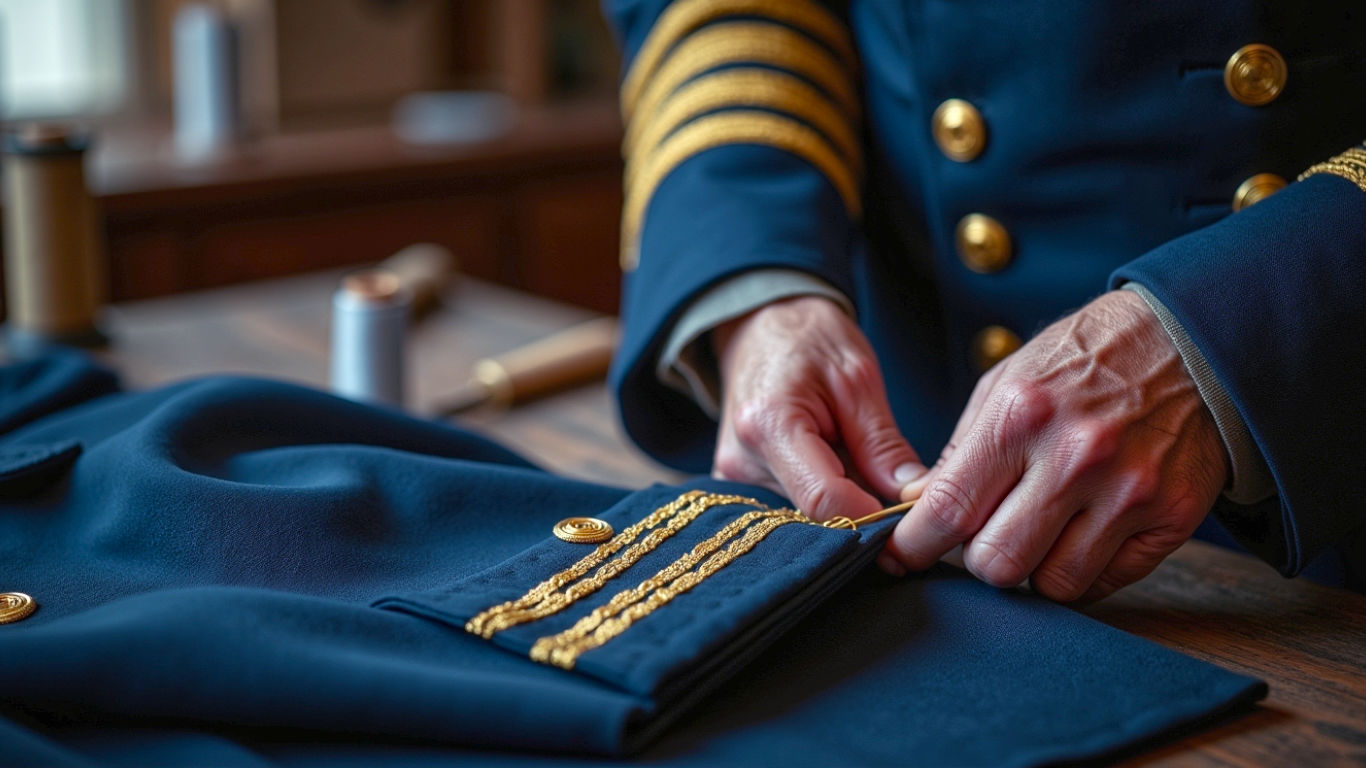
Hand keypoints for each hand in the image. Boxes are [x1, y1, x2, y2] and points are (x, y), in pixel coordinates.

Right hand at [711, 296, 926, 523]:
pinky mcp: (736, 482)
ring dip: (842, 499)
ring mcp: (734, 475)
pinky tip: (832, 463)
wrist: (759, 324)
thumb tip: (914, 497)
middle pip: (815, 514)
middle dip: (860, 507)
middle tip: (891, 482)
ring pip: (805, 514)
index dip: (872, 514)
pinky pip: (790, 504)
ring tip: (854, 456)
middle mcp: (742, 460)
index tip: (908, 506)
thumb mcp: (858, 377)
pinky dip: (822, 492)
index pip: (824, 502)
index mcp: (769, 426)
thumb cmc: (809, 338)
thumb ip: (882, 444)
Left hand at [886, 290, 1228, 601]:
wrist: (1189, 341)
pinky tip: (1080, 534)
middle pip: (997, 563)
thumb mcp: (1008, 381)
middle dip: (979, 559)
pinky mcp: (1171, 518)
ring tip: (1039, 530)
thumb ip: (964, 449)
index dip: (915, 545)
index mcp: (1020, 417)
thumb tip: (920, 510)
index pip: (948, 510)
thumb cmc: (1085, 361)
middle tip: (985, 535)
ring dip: (1033, 568)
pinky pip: (1104, 582)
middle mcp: (1075, 458)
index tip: (904, 555)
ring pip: (1052, 584)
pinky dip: (1082, 570)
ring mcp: (1128, 492)